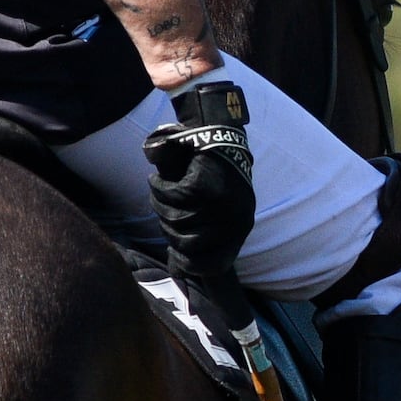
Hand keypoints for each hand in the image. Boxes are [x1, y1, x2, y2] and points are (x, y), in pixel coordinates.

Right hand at [149, 74, 256, 283]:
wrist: (218, 131)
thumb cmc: (214, 171)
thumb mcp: (218, 206)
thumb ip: (201, 232)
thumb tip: (178, 269)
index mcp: (242, 226)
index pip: (214, 264)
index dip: (188, 263)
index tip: (173, 255)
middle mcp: (235, 219)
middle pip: (186, 241)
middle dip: (167, 226)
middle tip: (163, 208)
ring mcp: (220, 204)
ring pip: (175, 220)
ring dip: (160, 204)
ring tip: (160, 190)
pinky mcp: (203, 186)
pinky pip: (170, 198)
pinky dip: (159, 188)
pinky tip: (158, 179)